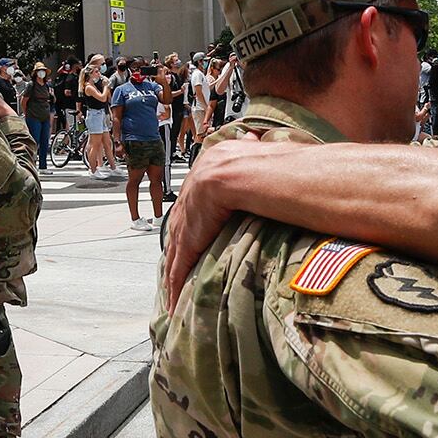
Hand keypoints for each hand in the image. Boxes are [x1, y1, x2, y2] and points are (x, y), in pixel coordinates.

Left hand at [161, 134, 288, 305]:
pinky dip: (177, 284)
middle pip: (180, 225)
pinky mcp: (190, 238)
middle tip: (174, 264)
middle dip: (177, 246)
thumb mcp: (254, 151)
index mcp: (207, 170)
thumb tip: (254, 136)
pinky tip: (172, 301)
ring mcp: (187, 216)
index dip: (193, 217)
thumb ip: (253, 148)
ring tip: (170, 291)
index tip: (192, 230)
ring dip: (173, 272)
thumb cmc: (266, 162)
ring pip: (176, 250)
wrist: (248, 171)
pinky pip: (180, 266)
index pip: (195, 199)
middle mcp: (190, 192)